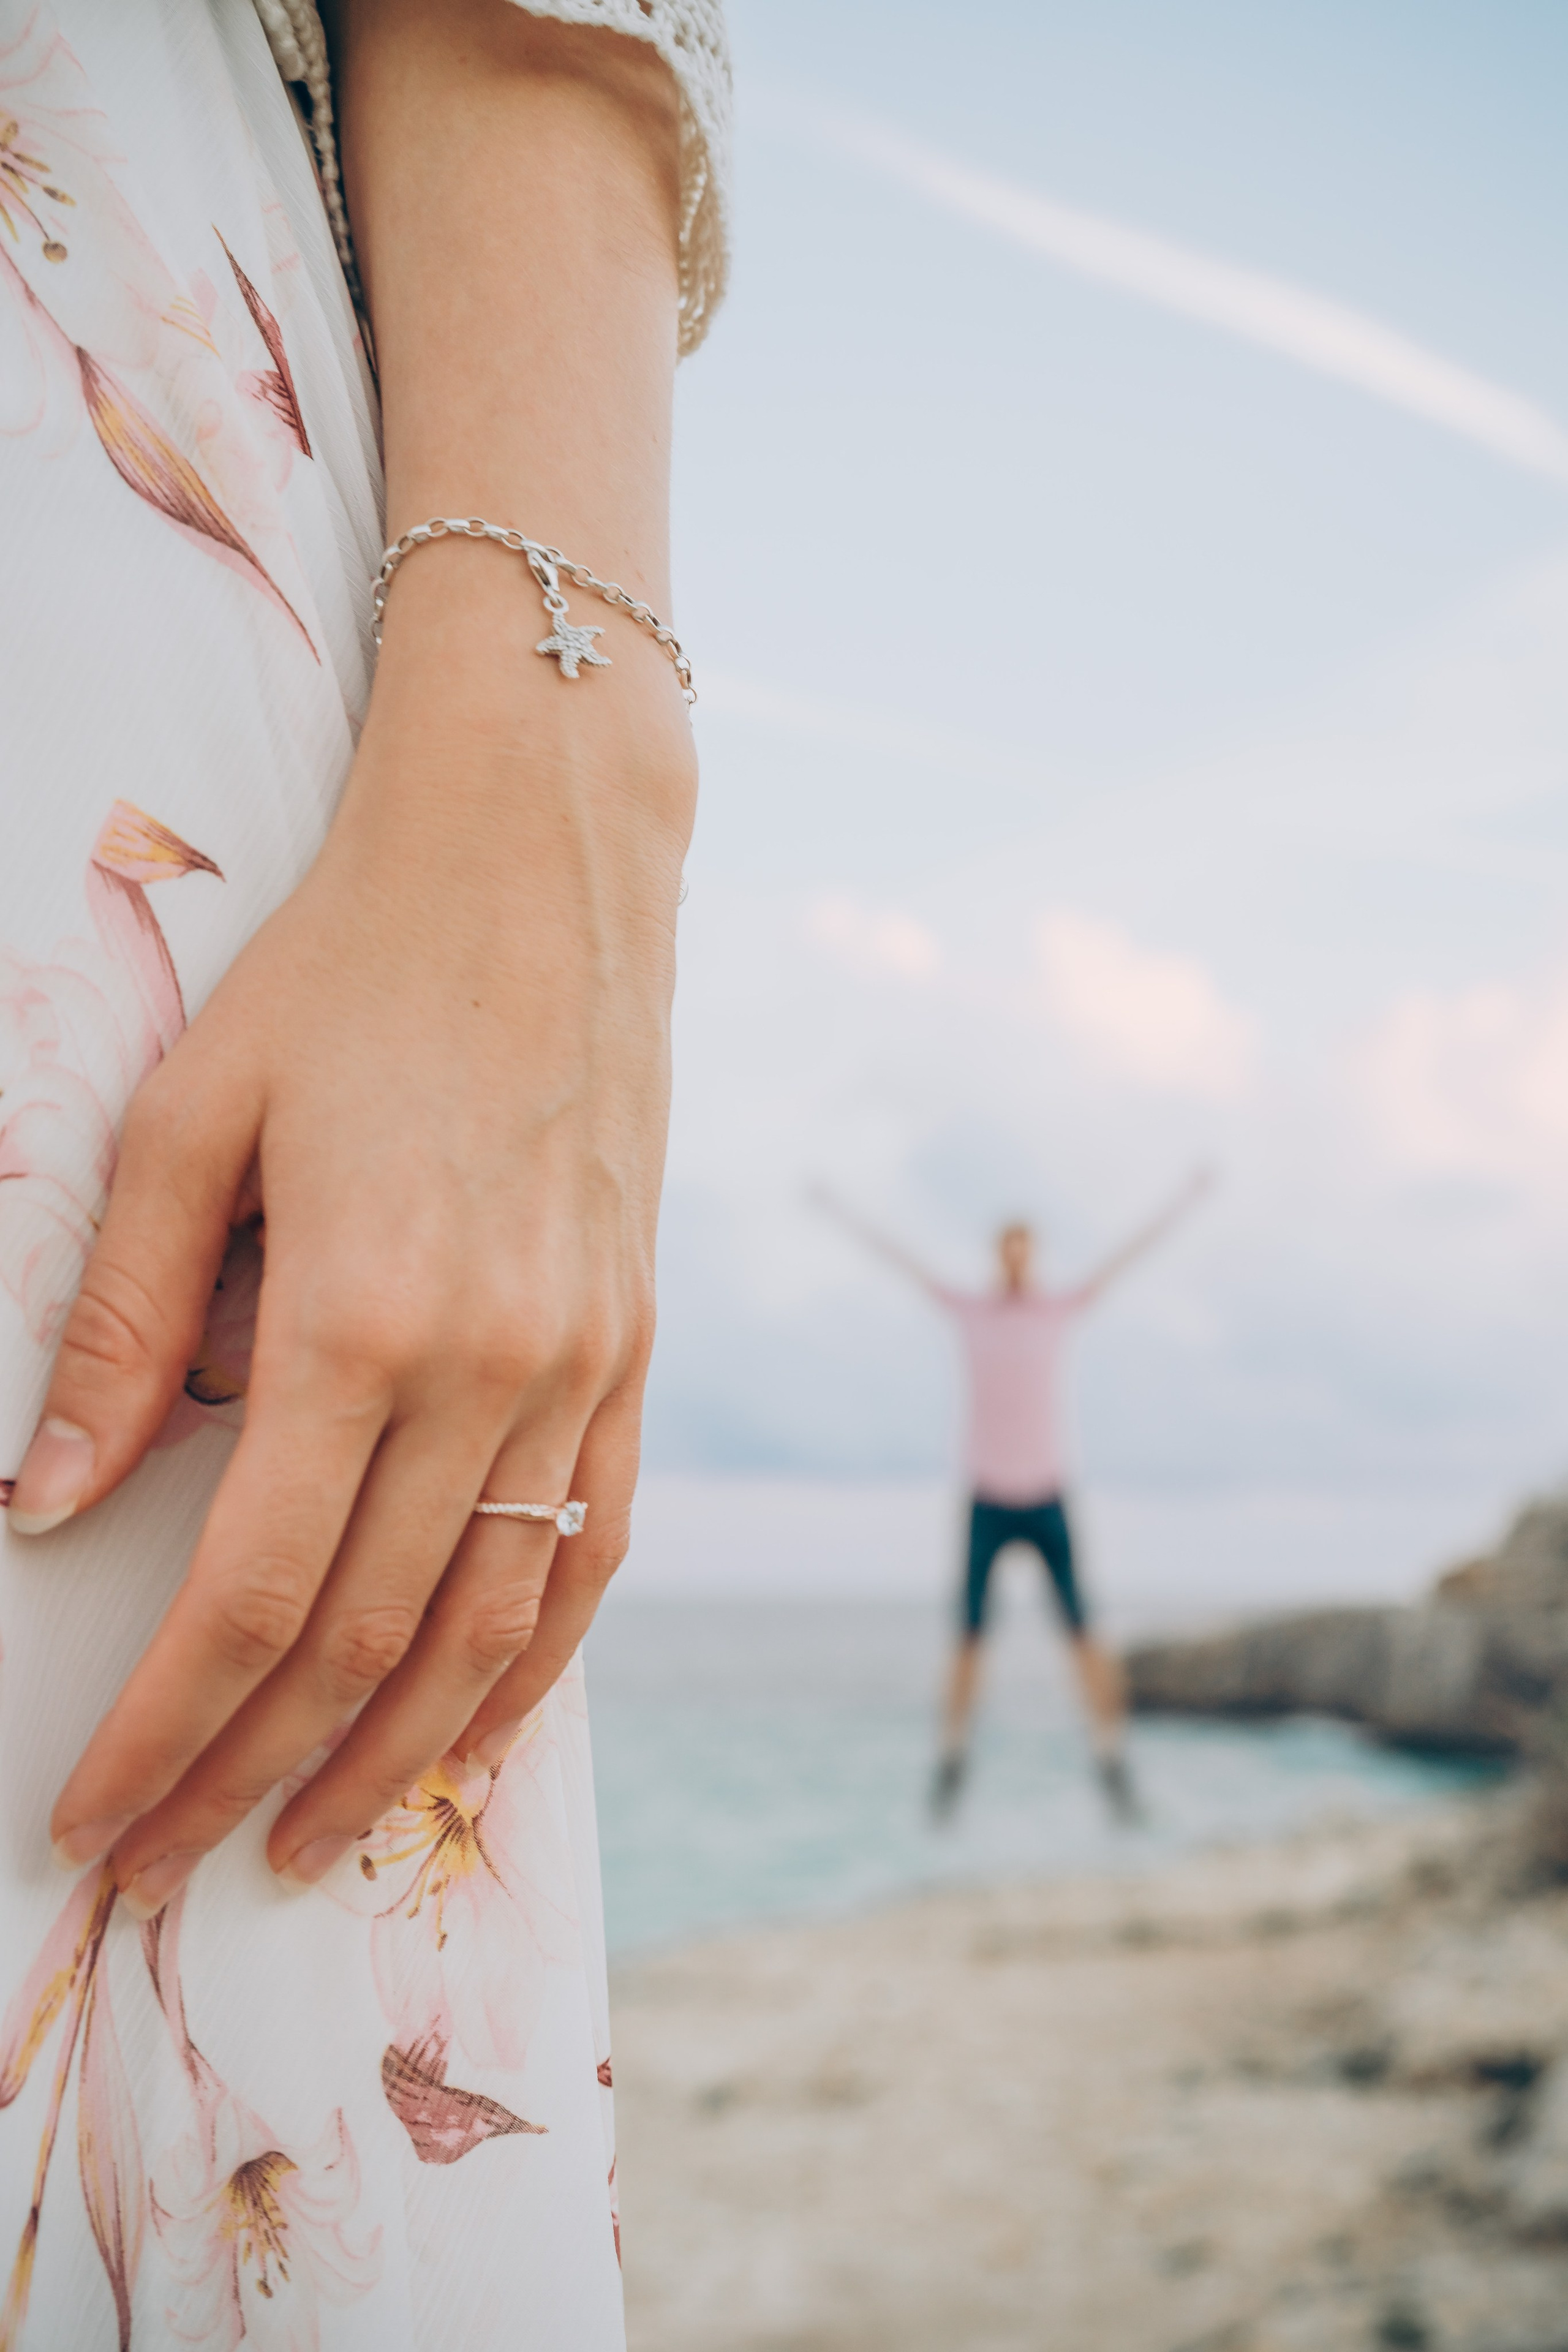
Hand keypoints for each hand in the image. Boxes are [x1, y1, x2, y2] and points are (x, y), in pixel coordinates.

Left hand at [17, 559, 693, 1914]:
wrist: (539, 867)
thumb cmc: (346, 973)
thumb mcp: (195, 1117)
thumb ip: (123, 1319)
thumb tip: (52, 1495)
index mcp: (361, 1314)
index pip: (256, 1590)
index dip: (168, 1727)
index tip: (97, 1818)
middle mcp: (491, 1364)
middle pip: (369, 1633)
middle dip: (257, 1771)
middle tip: (173, 1863)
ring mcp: (584, 1361)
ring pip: (496, 1617)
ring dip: (400, 1752)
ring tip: (314, 1842)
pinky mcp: (633, 1343)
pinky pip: (596, 1539)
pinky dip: (538, 1661)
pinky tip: (479, 1731)